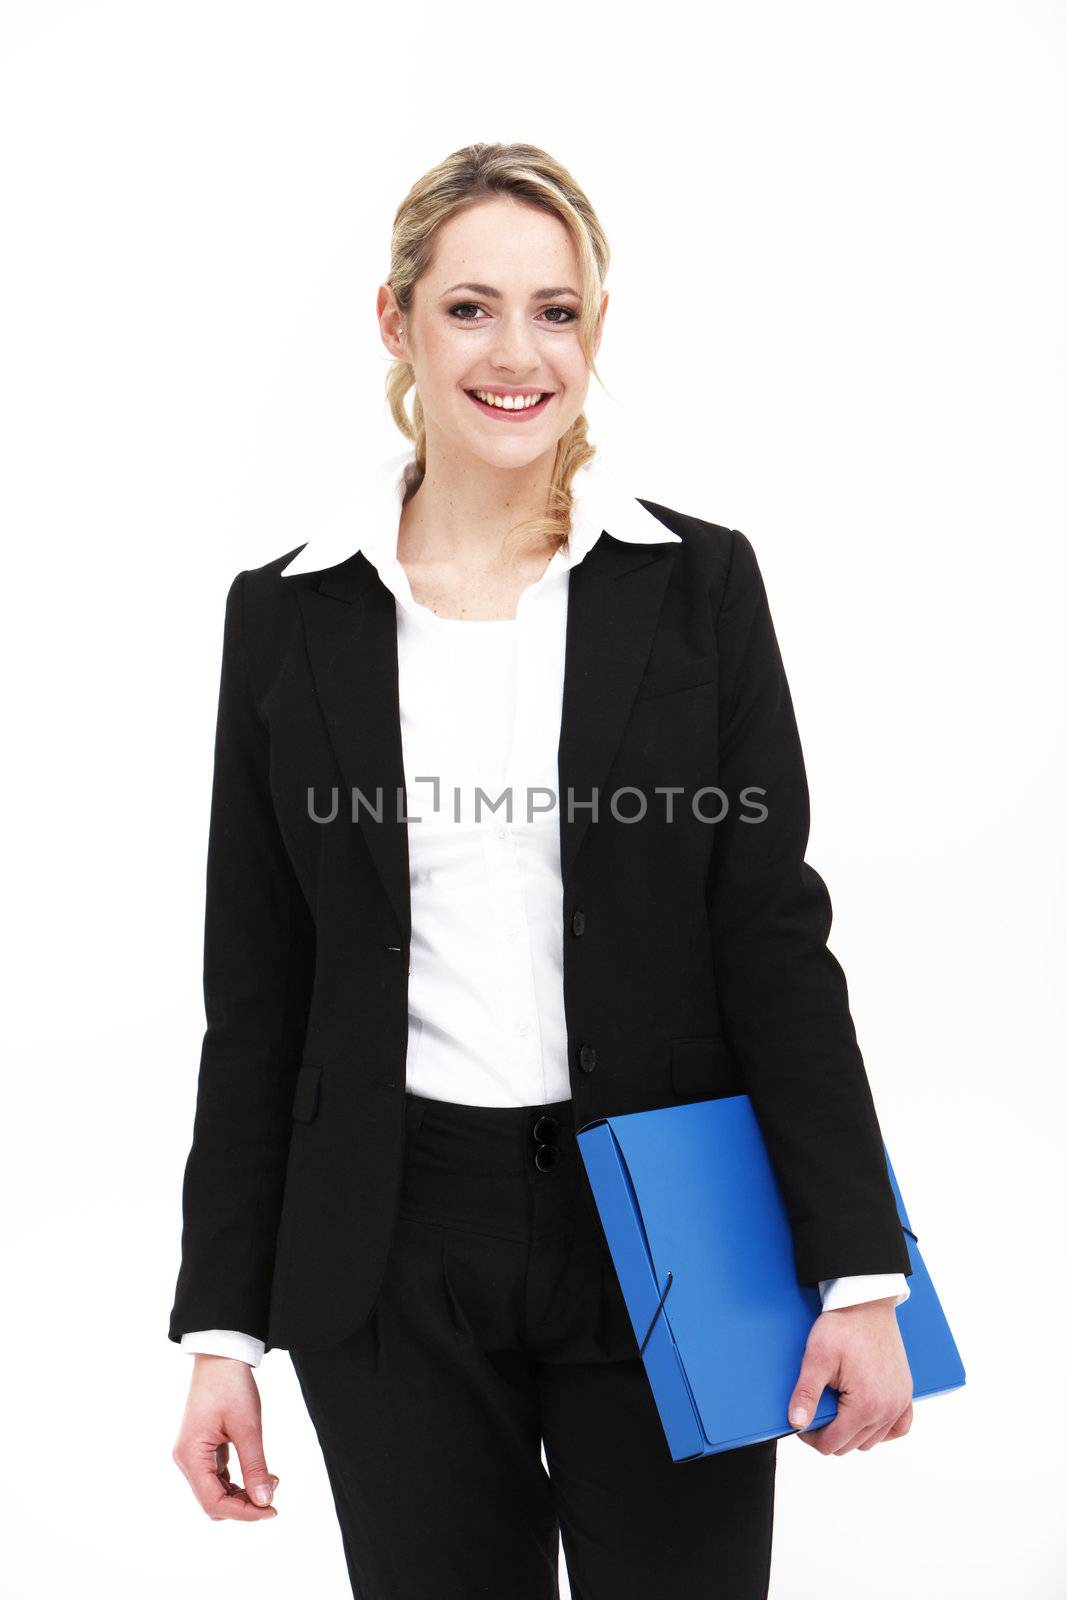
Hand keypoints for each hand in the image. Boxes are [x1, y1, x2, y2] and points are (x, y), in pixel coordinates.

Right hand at [172, 1353, 279, 1519]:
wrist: (221, 1356)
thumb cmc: (231, 1386)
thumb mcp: (248, 1427)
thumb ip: (255, 1467)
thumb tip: (265, 1502)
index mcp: (191, 1456)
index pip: (213, 1502)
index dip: (243, 1512)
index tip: (272, 1510)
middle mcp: (187, 1460)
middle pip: (213, 1501)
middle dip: (243, 1505)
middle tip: (274, 1497)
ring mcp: (193, 1454)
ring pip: (216, 1491)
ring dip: (242, 1494)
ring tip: (271, 1480)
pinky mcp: (203, 1448)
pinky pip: (218, 1476)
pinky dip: (238, 1481)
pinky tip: (260, 1473)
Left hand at [787, 1298, 913, 1454]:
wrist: (866, 1302)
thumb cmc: (842, 1326)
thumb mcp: (817, 1357)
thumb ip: (805, 1393)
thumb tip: (796, 1423)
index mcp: (865, 1406)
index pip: (833, 1443)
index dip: (811, 1437)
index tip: (800, 1422)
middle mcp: (887, 1409)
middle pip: (852, 1444)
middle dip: (829, 1435)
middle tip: (813, 1413)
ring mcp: (900, 1402)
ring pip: (872, 1440)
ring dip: (852, 1432)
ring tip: (835, 1411)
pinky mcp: (906, 1393)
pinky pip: (900, 1427)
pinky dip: (883, 1429)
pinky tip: (866, 1418)